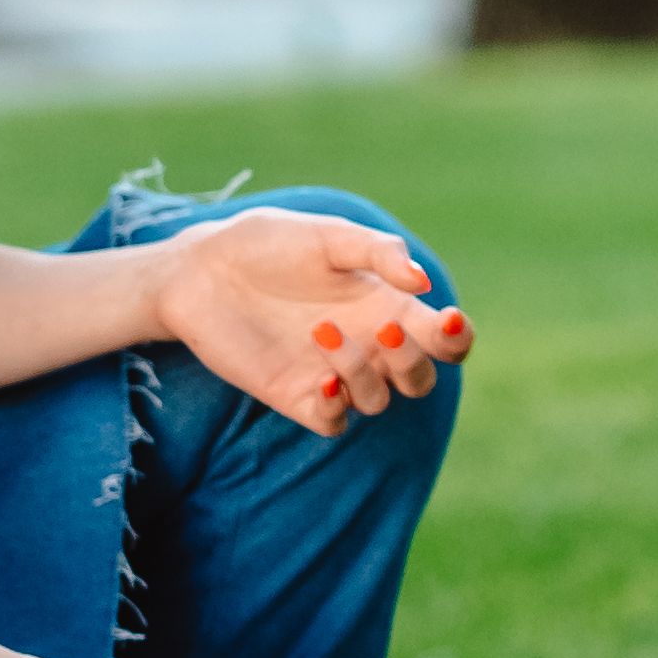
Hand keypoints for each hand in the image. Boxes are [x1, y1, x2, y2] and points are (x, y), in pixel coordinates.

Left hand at [162, 208, 466, 435]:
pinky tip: (320, 379)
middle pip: (420, 379)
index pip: (442, 339)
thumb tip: (421, 283)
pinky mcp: (296, 395)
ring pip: (378, 400)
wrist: (200, 270)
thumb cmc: (267, 244)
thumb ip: (377, 252)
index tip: (447, 321)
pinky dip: (335, 406)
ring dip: (364, 372)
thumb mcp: (326, 236)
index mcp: (385, 306)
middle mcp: (366, 345)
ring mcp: (332, 373)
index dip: (457, 338)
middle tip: (386, 330)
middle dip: (415, 362)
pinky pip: (333, 421)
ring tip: (323, 331)